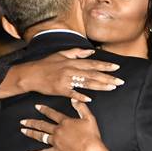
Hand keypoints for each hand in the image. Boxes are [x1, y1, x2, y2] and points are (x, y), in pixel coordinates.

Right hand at [1, 48, 123, 101]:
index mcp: (72, 61)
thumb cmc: (46, 64)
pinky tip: (90, 99)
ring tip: (112, 88)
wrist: (31, 74)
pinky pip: (72, 93)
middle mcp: (71, 69)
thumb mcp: (61, 54)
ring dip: (100, 86)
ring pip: (86, 83)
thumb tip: (91, 52)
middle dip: (108, 77)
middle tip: (120, 81)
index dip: (105, 65)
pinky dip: (81, 96)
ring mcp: (66, 80)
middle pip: (93, 74)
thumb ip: (77, 52)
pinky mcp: (60, 90)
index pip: (92, 63)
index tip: (117, 67)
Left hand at [20, 99, 108, 150]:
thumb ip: (81, 107)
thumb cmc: (91, 135)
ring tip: (23, 131)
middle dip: (31, 122)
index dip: (44, 109)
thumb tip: (74, 98)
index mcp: (65, 122)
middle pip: (42, 125)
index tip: (36, 106)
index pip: (52, 114)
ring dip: (31, 133)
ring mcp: (56, 142)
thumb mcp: (89, 118)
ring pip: (40, 137)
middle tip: (22, 121)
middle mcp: (58, 131)